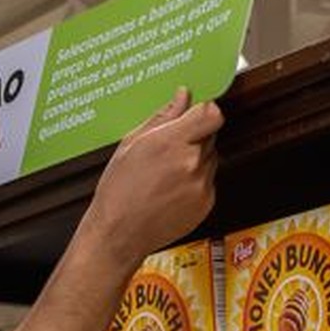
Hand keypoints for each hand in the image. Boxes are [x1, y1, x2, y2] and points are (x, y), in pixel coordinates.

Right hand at [87, 88, 222, 272]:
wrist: (118, 234)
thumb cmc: (118, 191)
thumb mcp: (131, 145)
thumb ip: (161, 117)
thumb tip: (182, 97)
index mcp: (171, 142)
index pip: (211, 113)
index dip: (204, 111)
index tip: (195, 113)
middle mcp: (191, 163)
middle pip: (211, 134)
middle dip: (194, 136)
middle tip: (168, 150)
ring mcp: (201, 184)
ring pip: (210, 158)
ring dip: (195, 160)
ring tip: (166, 174)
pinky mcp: (206, 203)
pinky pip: (208, 181)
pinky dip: (194, 182)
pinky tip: (170, 190)